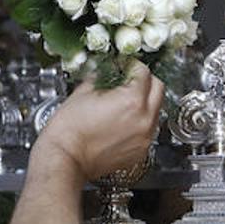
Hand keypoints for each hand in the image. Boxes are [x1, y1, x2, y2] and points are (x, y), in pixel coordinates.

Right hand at [36, 63, 163, 181]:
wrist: (65, 159)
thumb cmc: (69, 131)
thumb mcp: (83, 92)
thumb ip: (102, 76)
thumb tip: (108, 71)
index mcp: (132, 101)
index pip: (143, 72)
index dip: (131, 65)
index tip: (123, 65)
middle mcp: (144, 120)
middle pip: (159, 88)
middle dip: (145, 80)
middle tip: (129, 79)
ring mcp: (145, 138)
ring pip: (156, 110)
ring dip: (145, 101)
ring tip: (124, 101)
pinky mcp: (141, 151)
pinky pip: (148, 129)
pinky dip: (140, 121)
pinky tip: (122, 120)